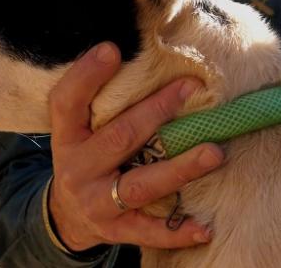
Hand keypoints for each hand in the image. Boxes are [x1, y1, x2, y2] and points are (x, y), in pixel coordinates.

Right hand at [48, 42, 223, 250]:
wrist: (67, 216)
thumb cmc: (86, 157)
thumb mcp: (79, 130)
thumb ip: (101, 102)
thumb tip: (144, 56)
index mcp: (66, 137)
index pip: (67, 102)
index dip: (86, 76)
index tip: (112, 48)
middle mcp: (77, 169)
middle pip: (119, 137)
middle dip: (157, 111)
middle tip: (191, 88)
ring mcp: (96, 202)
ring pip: (140, 185)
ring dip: (180, 168)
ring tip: (214, 153)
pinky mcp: (115, 230)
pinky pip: (149, 231)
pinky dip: (177, 230)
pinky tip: (205, 227)